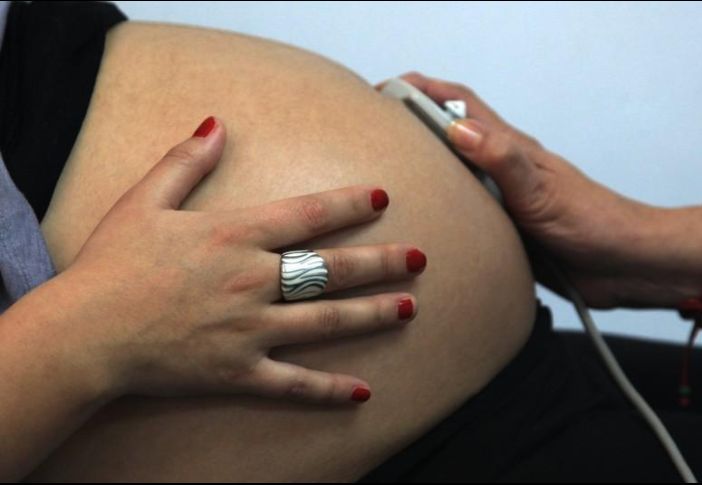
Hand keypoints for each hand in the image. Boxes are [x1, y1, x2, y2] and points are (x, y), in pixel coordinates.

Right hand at [61, 116, 424, 403]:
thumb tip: (217, 123)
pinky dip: (329, 389)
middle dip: (380, 262)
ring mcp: (251, 330)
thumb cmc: (113, 264)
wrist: (87, 333)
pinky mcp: (240, 371)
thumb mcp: (145, 201)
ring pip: (327, 321)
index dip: (349, 204)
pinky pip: (295, 383)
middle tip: (420, 257)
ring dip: (372, 313)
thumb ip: (186, 161)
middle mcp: (253, 281)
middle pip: (331, 268)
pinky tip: (363, 391)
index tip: (383, 196)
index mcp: (234, 236)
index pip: (307, 214)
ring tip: (410, 307)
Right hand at [377, 73, 651, 307]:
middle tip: (376, 134)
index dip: (422, 90)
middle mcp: (501, 171)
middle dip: (411, 127)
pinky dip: (440, 212)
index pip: (459, 105)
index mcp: (509, 150)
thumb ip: (502, 160)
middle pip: (449, 137)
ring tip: (388, 177)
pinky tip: (424, 228)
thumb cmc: (594, 222)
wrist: (625, 266)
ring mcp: (502, 201)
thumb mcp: (541, 191)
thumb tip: (455, 129)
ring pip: (453, 177)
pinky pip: (463, 214)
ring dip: (423, 170)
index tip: (385, 91)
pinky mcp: (504, 231)